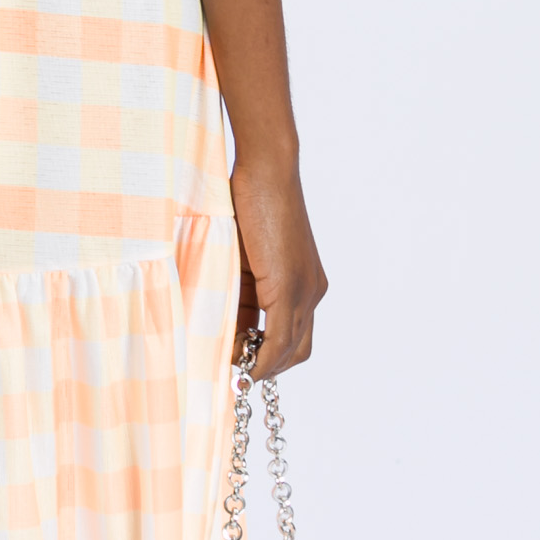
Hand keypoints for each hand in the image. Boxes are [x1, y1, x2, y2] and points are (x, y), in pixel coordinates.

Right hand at [230, 158, 326, 375]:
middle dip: (268, 366)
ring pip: (289, 349)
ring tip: (231, 364)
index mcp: (307, 283)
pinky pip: (279, 337)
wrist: (267, 172)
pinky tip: (242, 363)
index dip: (270, 354)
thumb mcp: (246, 256)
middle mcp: (313, 291)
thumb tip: (226, 318)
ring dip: (261, 364)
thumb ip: (242, 287)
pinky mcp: (289, 287)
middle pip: (298, 350)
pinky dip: (262, 358)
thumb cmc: (252, 203)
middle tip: (235, 367)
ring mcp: (305, 291)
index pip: (295, 335)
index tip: (241, 359)